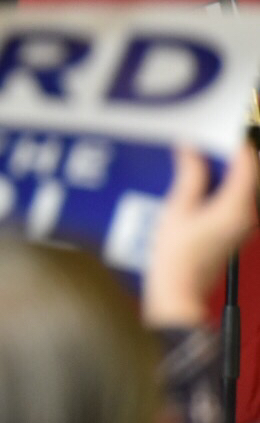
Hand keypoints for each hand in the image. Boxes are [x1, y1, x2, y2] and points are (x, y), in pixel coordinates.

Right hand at [142, 145, 258, 326]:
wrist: (178, 292)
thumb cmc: (176, 258)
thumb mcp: (176, 209)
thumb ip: (189, 176)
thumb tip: (192, 150)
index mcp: (236, 207)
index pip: (247, 163)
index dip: (234, 143)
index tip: (216, 130)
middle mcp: (246, 215)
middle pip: (247, 174)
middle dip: (227, 155)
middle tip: (202, 142)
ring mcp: (241, 225)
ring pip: (240, 186)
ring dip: (222, 171)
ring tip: (196, 161)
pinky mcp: (232, 230)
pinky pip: (233, 199)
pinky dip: (219, 186)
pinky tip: (197, 184)